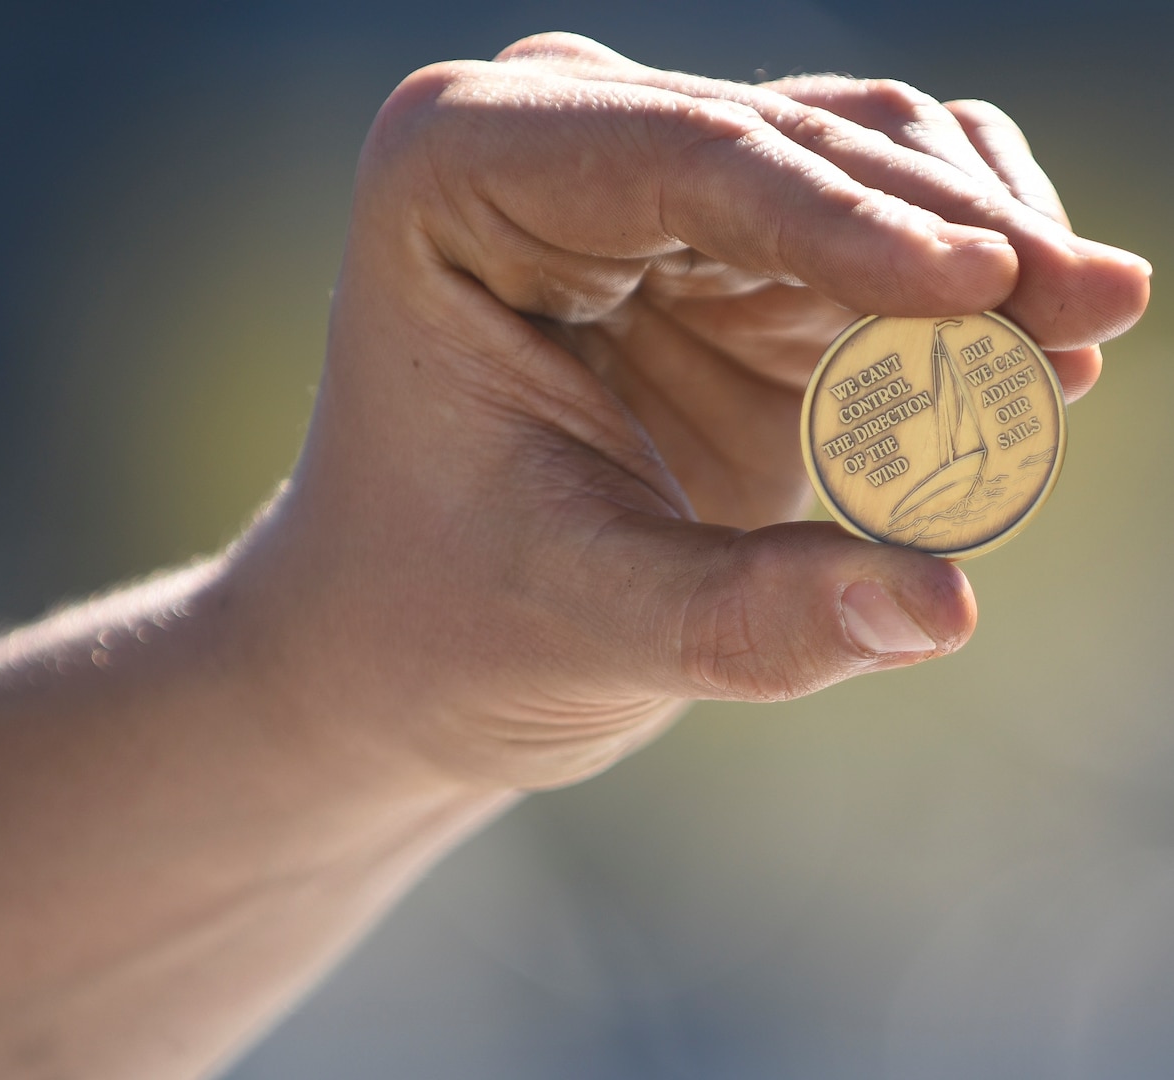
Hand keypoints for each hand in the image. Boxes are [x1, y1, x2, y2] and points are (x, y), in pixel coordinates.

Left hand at [233, 33, 1148, 789]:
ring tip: (1073, 356)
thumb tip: (944, 606)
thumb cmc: (446, 618)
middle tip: (1094, 321)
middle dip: (952, 239)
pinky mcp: (716, 252)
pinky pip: (868, 238)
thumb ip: (752, 619)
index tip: (993, 289)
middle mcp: (552, 141)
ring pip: (861, 168)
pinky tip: (1023, 360)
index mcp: (457, 175)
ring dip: (977, 260)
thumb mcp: (582, 620)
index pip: (688, 157)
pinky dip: (951, 298)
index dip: (851, 221)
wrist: (410, 630)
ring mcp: (640, 185)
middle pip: (795, 145)